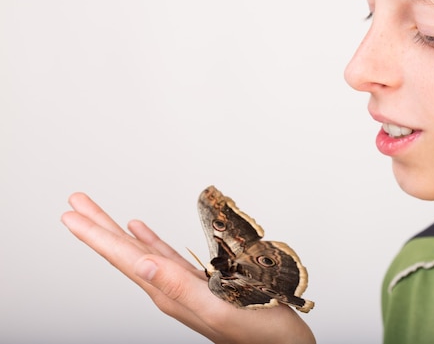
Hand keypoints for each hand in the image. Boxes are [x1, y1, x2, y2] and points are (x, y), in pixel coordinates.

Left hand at [61, 193, 314, 343]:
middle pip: (125, 253)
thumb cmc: (260, 332)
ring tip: (98, 214)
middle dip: (98, 226)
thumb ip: (180, 288)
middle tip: (76, 202)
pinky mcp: (199, 283)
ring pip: (142, 252)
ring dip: (117, 231)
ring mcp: (183, 286)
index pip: (126, 259)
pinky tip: (142, 231)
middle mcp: (171, 289)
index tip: (72, 215)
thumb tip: (143, 265)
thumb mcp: (220, 309)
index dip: (97, 236)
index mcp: (171, 293)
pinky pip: (165, 256)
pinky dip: (150, 240)